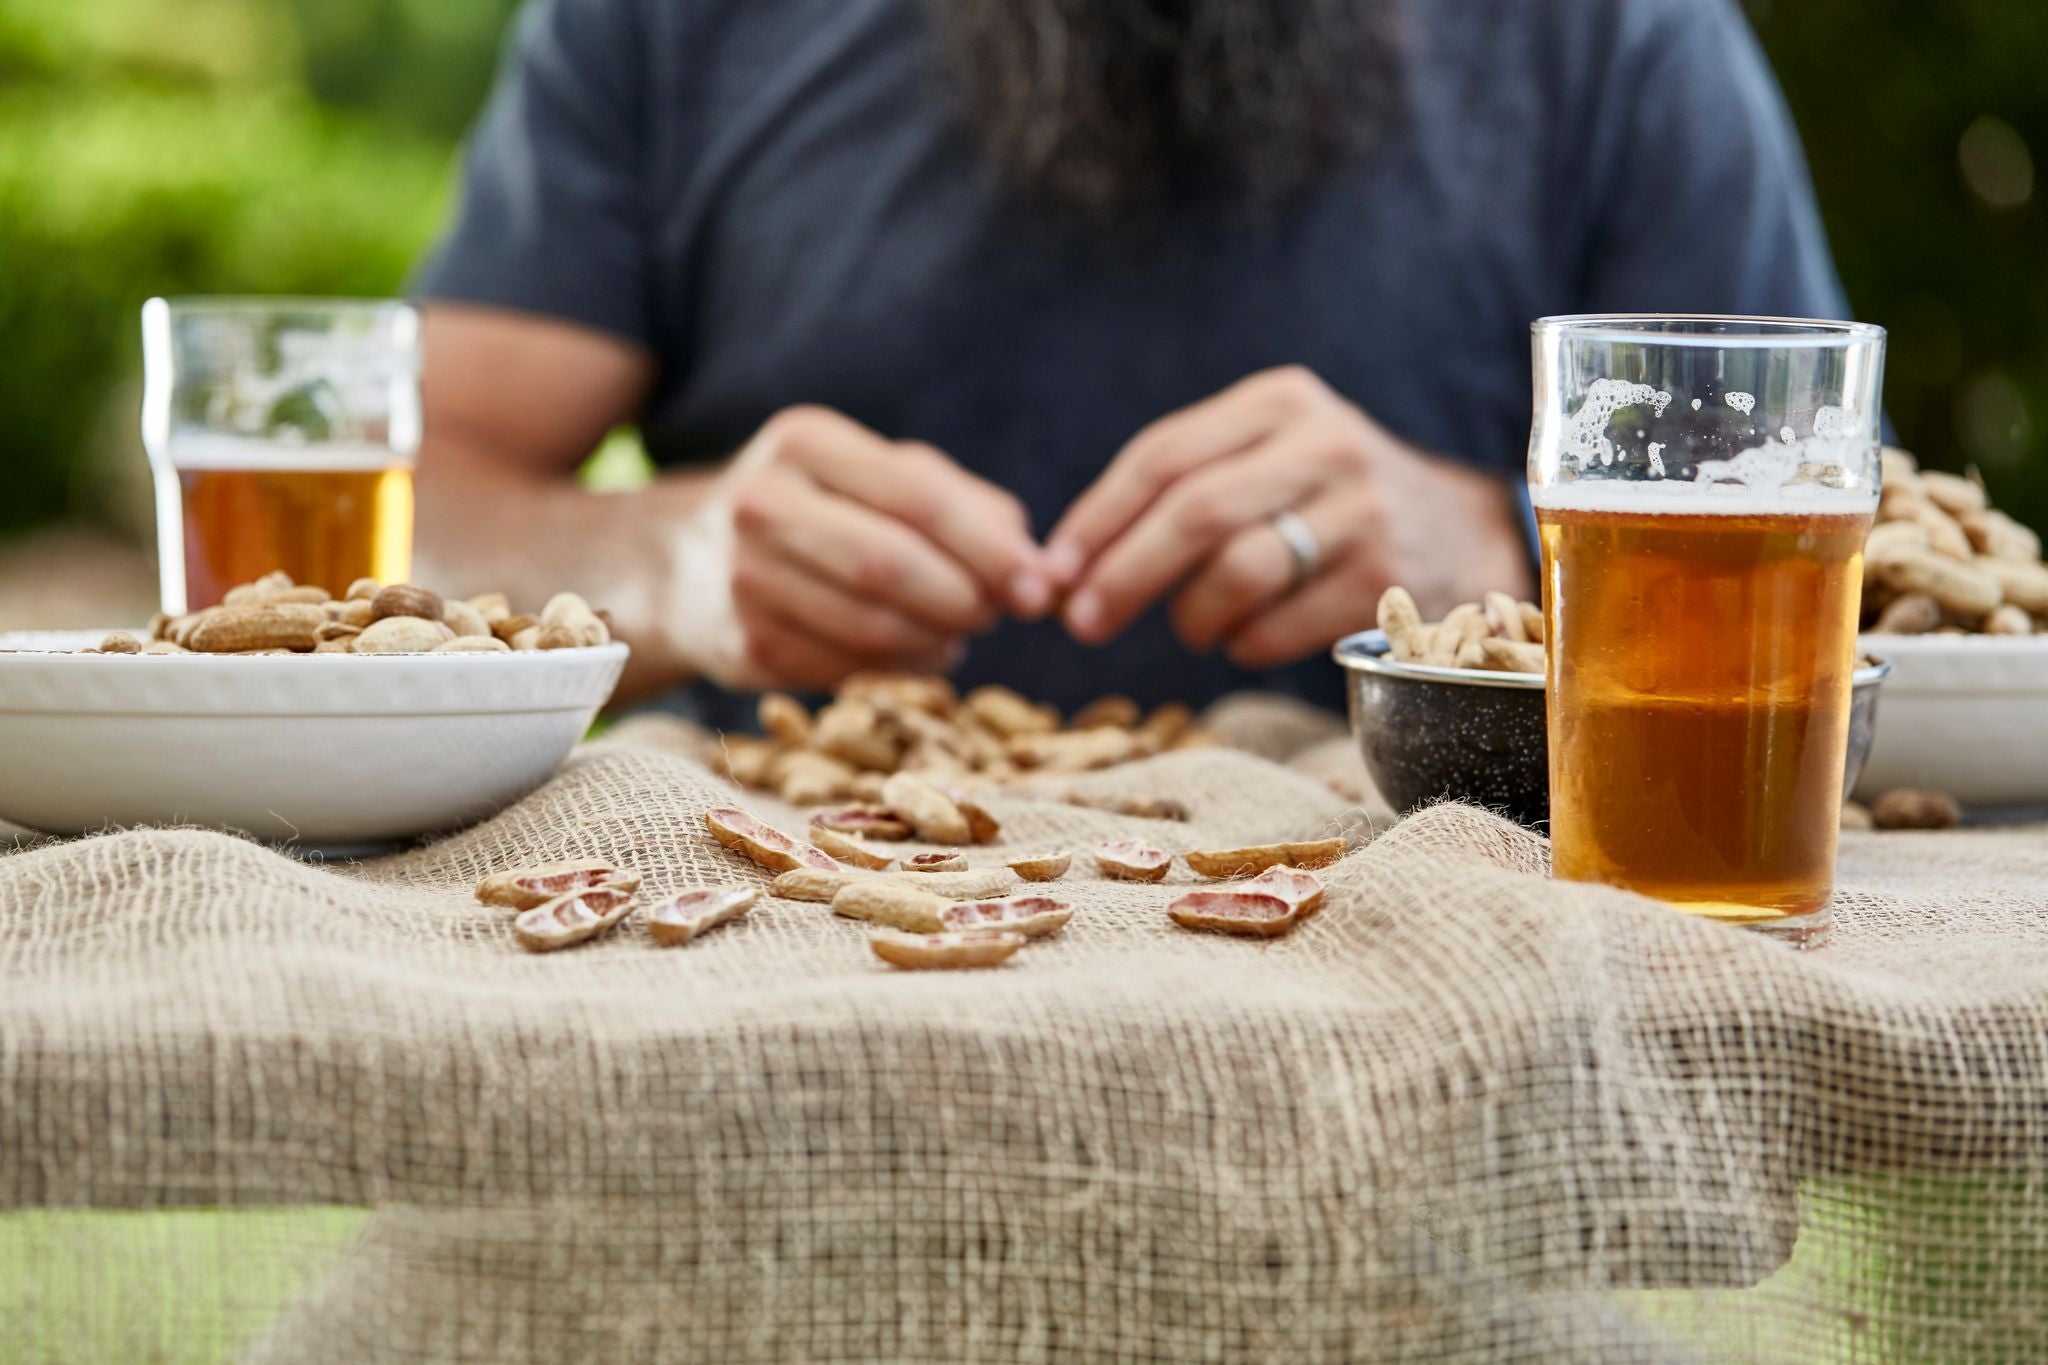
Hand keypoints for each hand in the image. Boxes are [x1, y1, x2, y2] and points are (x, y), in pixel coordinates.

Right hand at [680, 406, 1052, 689]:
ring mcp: (742, 578)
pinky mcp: (741, 647)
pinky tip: (916, 652)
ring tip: (959, 631)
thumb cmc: (819, 509)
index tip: (1040, 586)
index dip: (990, 549)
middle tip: (998, 614)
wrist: (686, 563)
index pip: (917, 498)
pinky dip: (900, 669)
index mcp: (804, 441)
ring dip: (937, 640)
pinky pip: (846, 669)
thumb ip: (965, 505)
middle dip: (966, 598)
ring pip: (872, 627)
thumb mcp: (880, 477)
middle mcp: (760, 502)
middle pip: (891, 565)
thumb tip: (1040, 566)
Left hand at [1043, 366, 1532, 668]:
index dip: (1097, 519)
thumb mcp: (1268, 456)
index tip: (1053, 570)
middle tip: (1082, 622)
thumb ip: (1180, 488)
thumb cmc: (1323, 498)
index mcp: (1280, 401)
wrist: (1460, 529)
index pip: (1163, 456)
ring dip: (1190, 616)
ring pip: (1235, 574)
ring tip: (1191, 626)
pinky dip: (1242, 644)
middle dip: (1123, 575)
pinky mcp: (1385, 579)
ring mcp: (1362, 511)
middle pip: (1195, 514)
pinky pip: (1277, 627)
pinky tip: (1247, 635)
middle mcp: (1325, 445)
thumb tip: (1066, 569)